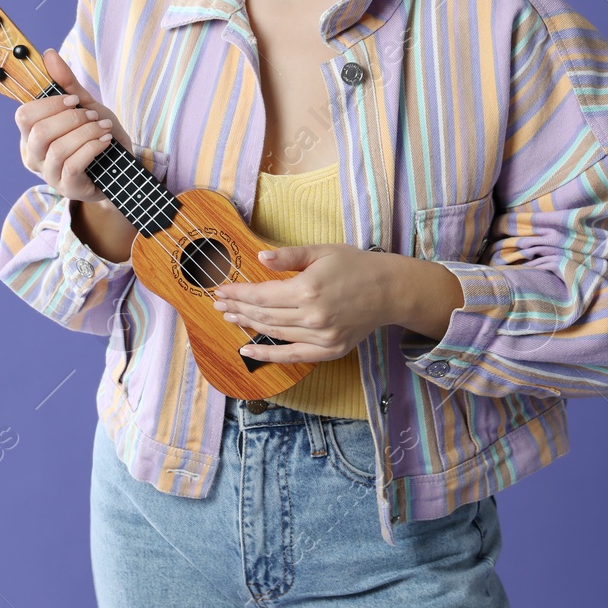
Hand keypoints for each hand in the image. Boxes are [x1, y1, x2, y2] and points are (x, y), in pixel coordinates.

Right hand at [13, 48, 132, 200]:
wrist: (121, 166)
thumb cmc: (96, 134)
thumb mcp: (84, 106)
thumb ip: (67, 84)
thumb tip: (49, 53)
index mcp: (30, 135)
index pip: (24, 116)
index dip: (49, 104)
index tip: (74, 99)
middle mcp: (33, 156)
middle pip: (38, 132)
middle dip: (70, 118)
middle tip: (91, 115)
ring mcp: (48, 175)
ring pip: (58, 149)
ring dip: (85, 132)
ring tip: (102, 128)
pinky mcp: (67, 187)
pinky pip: (73, 165)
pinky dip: (92, 148)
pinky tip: (105, 141)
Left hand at [211, 245, 399, 361]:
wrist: (389, 290)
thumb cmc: (355, 265)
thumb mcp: (321, 251)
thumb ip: (288, 256)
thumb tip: (259, 259)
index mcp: (307, 289)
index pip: (261, 295)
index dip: (237, 294)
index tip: (221, 290)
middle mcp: (312, 316)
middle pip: (263, 315)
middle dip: (237, 309)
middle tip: (219, 304)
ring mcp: (321, 337)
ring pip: (274, 333)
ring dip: (247, 326)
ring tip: (230, 318)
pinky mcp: (329, 350)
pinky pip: (292, 355)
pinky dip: (267, 355)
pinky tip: (247, 350)